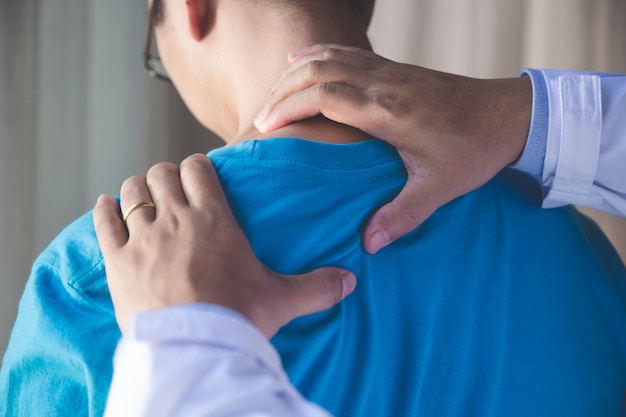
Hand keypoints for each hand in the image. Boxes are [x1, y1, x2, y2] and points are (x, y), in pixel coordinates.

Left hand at [93, 154, 355, 337]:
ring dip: (137, 189)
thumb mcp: (282, 300)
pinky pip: (104, 221)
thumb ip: (317, 287)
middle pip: (162, 173)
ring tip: (144, 198)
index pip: (198, 169)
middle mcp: (176, 219)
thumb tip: (350, 282)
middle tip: (173, 190)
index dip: (197, 167)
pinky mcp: (118, 261)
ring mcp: (143, 238)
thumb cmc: (238, 318)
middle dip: (167, 176)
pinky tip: (107, 208)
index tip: (199, 176)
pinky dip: (104, 210)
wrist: (195, 348)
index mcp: (214, 219)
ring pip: (132, 190)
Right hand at [254, 44, 531, 253]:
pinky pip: (347, 54)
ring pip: (330, 57)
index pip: (325, 96)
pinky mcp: (396, 70)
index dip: (288, 106)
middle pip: (318, 71)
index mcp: (389, 112)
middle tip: (259, 116)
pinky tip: (302, 59)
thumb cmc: (476, 149)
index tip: (265, 125)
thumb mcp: (440, 188)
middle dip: (282, 90)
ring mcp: (390, 72)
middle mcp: (385, 84)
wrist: (509, 115)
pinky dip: (318, 55)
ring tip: (271, 94)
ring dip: (296, 71)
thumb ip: (402, 215)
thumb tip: (368, 243)